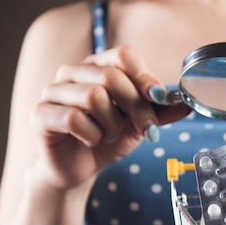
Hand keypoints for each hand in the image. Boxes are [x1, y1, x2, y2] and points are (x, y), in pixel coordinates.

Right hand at [30, 44, 190, 189]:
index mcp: (97, 67)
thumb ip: (159, 112)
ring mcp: (53, 91)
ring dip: (111, 124)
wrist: (79, 169)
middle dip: (136, 108)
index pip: (124, 55)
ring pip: (94, 96)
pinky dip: (91, 135)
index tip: (158, 99)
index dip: (145, 77)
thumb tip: (186, 103)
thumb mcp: (138, 124)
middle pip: (112, 77)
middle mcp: (73, 72)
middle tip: (144, 129)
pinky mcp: (40, 114)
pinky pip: (73, 118)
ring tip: (108, 134)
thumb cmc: (105, 140)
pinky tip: (91, 141)